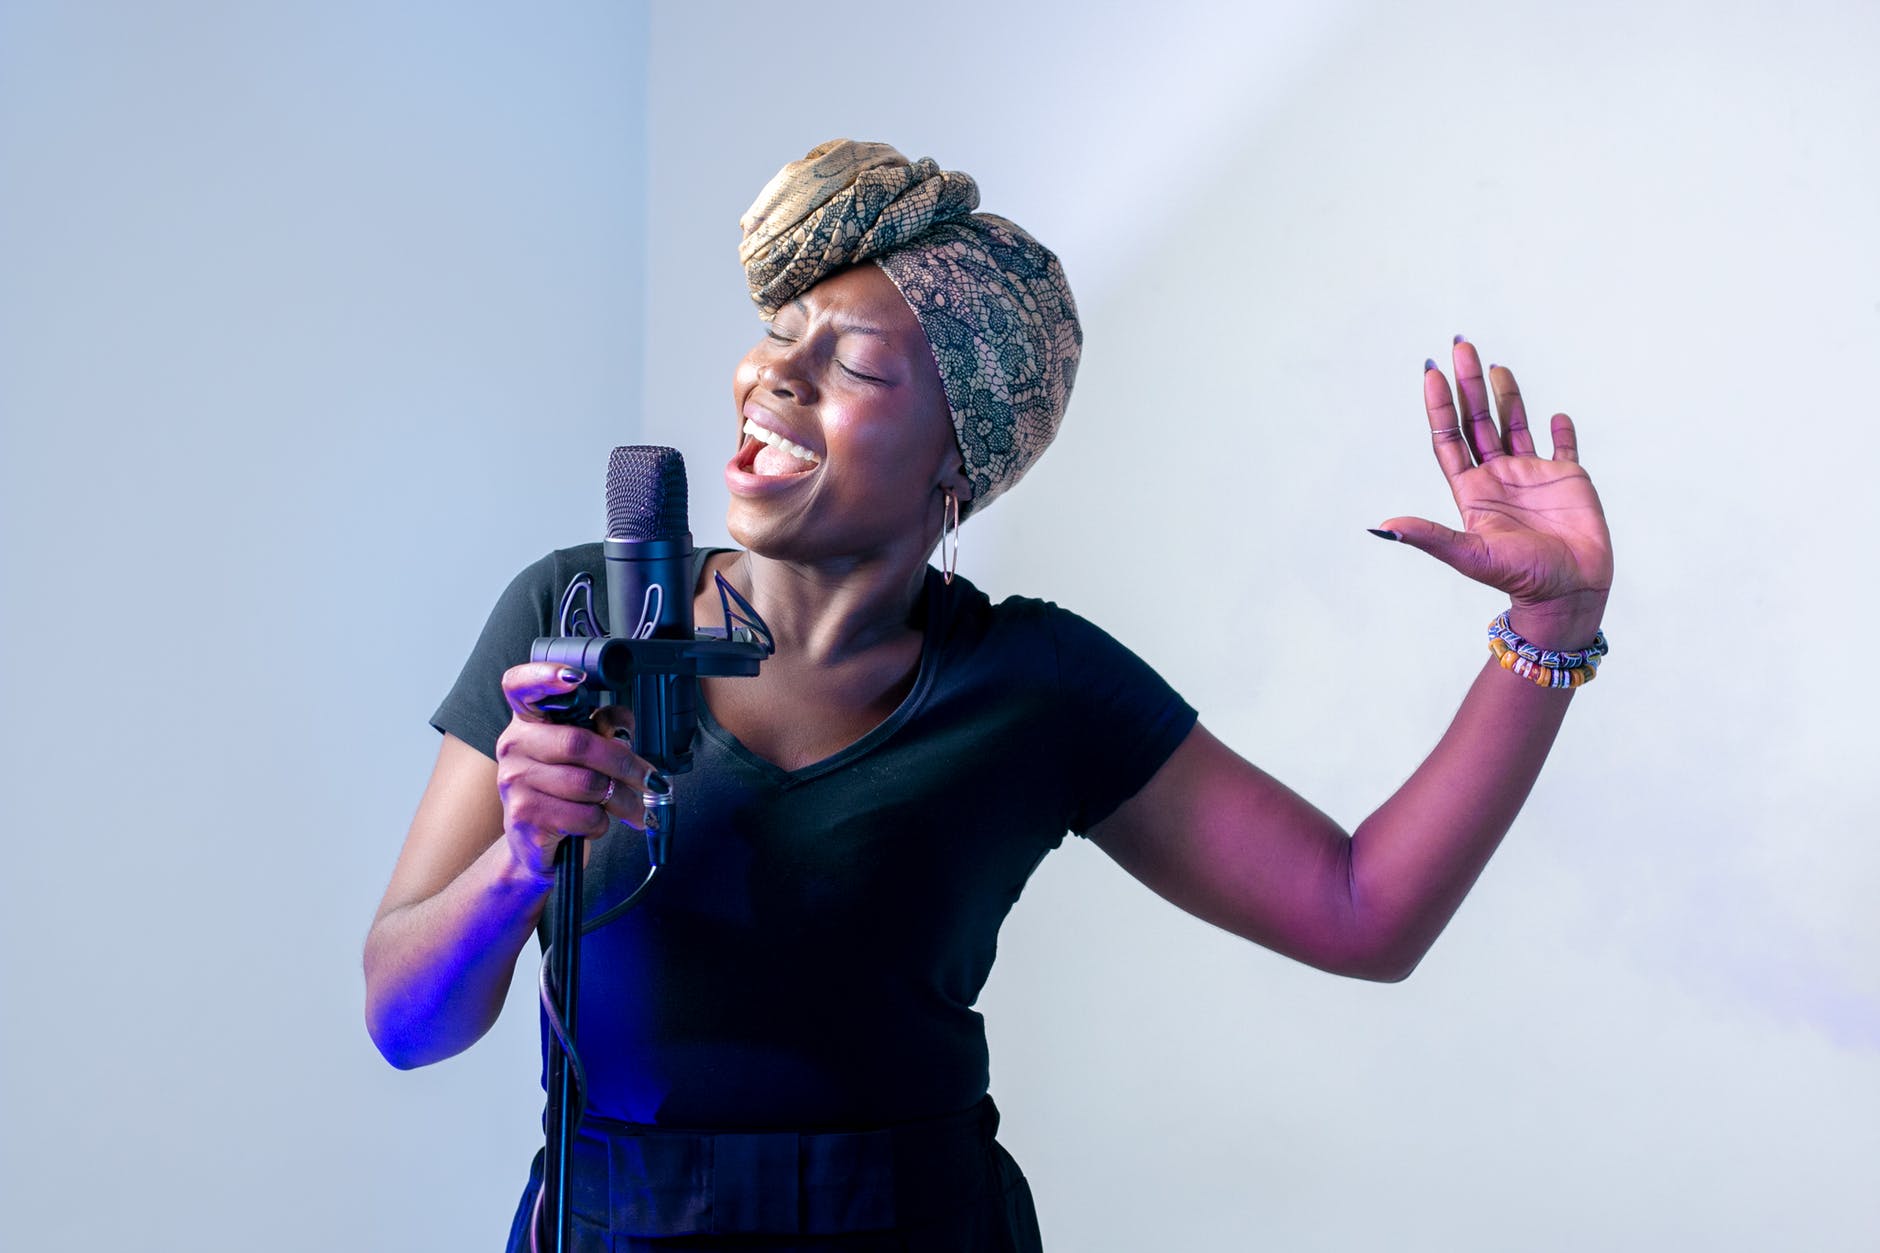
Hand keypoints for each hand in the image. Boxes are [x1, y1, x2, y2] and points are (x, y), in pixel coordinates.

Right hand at [495, 662, 650, 884]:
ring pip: (588, 783)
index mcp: (528, 721)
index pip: (521, 685)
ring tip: (629, 808)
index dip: (545, 675)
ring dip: (621, 800)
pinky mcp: (523, 815)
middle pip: (579, 743)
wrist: (533, 845)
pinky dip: (601, 823)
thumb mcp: (586, 756)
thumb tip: (622, 727)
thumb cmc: (563, 794)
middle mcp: (513, 744)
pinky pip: (583, 815)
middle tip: (652, 781)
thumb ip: (606, 730)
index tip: (575, 677)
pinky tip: (593, 823)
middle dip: (626, 764)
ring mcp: (514, 780)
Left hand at [1381, 338, 1612, 643]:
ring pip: (1515, 425)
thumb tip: (1384, 526)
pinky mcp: (1569, 480)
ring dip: (1506, 394)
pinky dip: (1561, 430)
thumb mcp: (1470, 555)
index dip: (1439, 407)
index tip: (1432, 372)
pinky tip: (1555, 414)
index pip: (1450, 439)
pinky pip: (1564, 447)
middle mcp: (1499, 478)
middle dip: (1468, 384)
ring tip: (1493, 363)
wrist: (1570, 594)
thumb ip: (1429, 537)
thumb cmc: (1521, 579)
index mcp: (1473, 491)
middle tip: (1460, 344)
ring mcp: (1533, 477)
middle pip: (1479, 421)